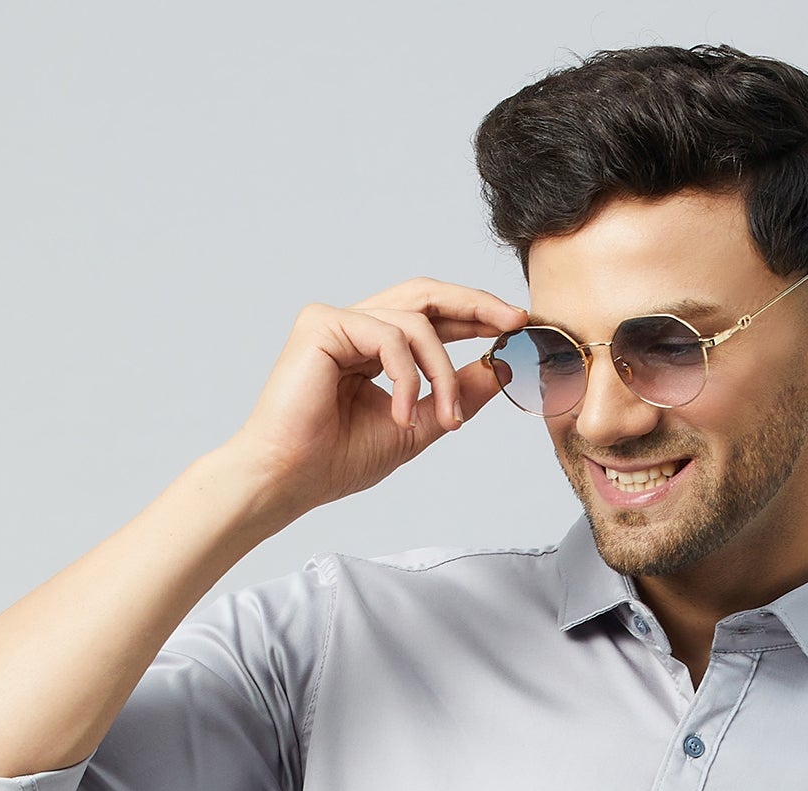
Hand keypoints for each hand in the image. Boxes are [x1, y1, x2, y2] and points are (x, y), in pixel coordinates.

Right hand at [221, 280, 528, 520]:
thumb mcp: (418, 425)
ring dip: (443, 373)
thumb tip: (499, 368)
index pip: (432, 317)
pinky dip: (407, 377)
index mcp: (374, 348)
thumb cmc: (337, 460)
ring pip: (416, 322)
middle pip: (426, 295)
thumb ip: (456, 395)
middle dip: (476, 305)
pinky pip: (389, 336)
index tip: (516, 327)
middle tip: (514, 321)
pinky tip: (400, 414)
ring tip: (445, 418)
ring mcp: (337, 320)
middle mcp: (355, 326)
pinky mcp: (323, 323)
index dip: (475, 316)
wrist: (291, 478)